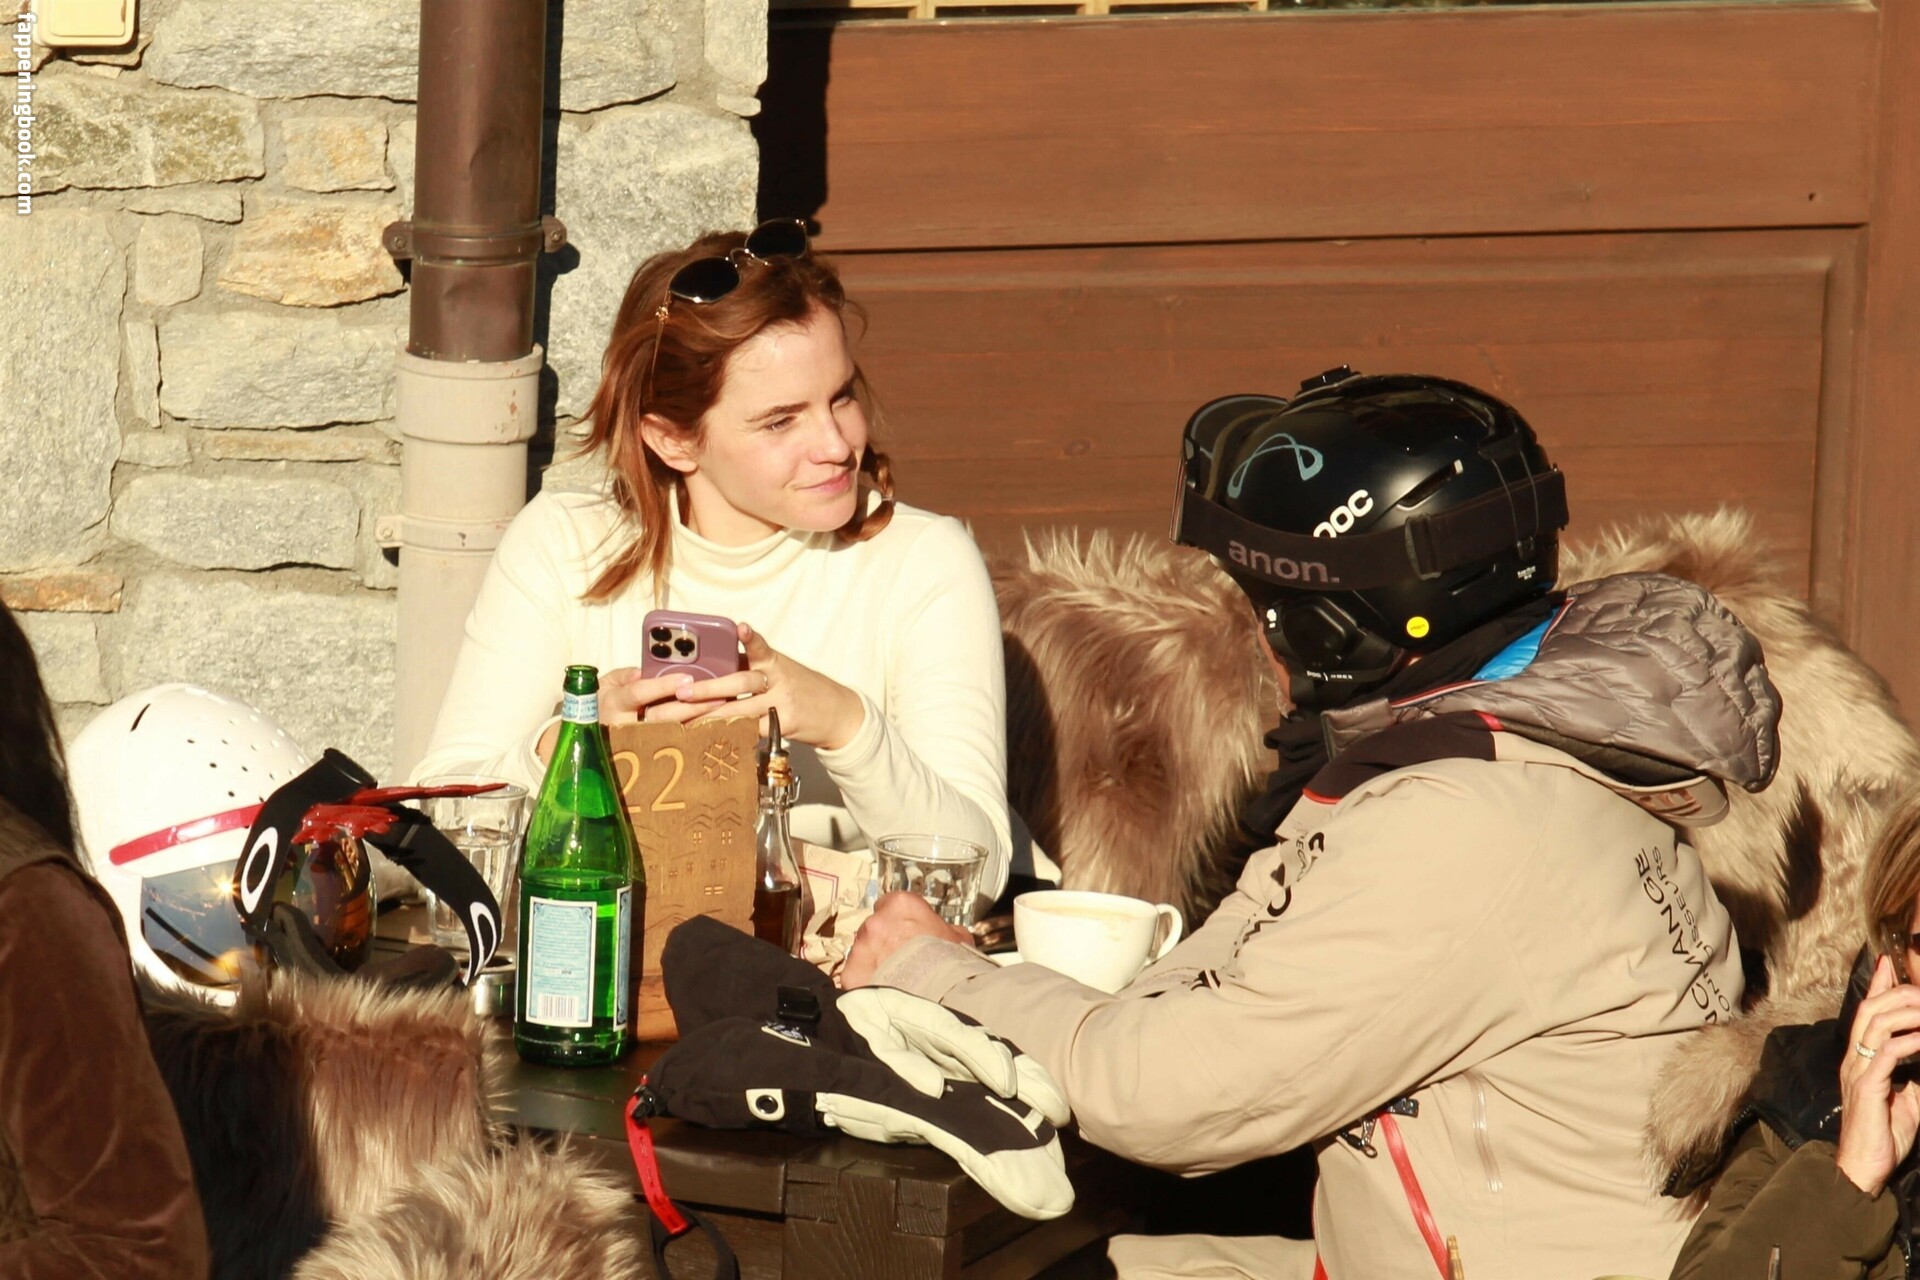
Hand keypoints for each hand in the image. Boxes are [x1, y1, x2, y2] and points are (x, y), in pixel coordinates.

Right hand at [534, 668, 727, 759]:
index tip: (688, 679)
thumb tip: (645, 671)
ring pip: (674, 736)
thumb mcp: (607, 683)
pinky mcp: (649, 759)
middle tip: (722, 696)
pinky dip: (699, 740)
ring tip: (727, 713)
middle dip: (694, 706)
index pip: (639, 693)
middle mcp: (626, 727)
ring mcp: (638, 746)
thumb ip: (627, 676)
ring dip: (702, 723)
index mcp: (613, 703)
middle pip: (663, 717)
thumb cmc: (601, 703)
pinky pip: (677, 749)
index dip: (663, 686)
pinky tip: (720, 731)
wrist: (584, 741)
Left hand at [677, 623, 865, 750]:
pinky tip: (709, 738)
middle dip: (708, 688)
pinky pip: (752, 731)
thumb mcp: (781, 671)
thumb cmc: (802, 689)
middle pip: (741, 683)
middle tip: (682, 692)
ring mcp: (783, 705)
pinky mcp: (785, 727)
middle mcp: (779, 681)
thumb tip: (709, 670)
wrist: (838, 714)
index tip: (741, 628)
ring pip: (742, 710)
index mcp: (775, 662)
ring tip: (684, 721)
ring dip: (709, 716)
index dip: (751, 638)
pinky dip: (729, 733)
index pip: (761, 647)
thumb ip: (751, 667)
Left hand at [841, 890, 973, 988]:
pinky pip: (855, 975)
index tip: (907, 933)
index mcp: (902, 905)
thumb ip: (945, 929)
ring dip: (874, 961)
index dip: (899, 921)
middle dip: (885, 942)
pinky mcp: (853, 973)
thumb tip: (949, 933)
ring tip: (893, 978)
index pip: (891, 904)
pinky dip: (865, 982)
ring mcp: (861, 947)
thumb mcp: (959, 938)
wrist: (939, 994)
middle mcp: (876, 921)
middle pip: (874, 928)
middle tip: (902, 959)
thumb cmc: (951, 964)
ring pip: (862, 951)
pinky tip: (881, 990)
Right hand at [1834, 954, 1919, 1194]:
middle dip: (1899, 992)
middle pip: (1871, 1009)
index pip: (1866, 1011)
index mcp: (1859, 1060)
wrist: (1863, 1168)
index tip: (1892, 962)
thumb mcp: (1908, 1101)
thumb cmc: (1884, 1138)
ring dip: (1907, 1011)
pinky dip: (1911, 1041)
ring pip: (1877, 1024)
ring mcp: (1858, 1071)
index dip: (1878, 985)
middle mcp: (1853, 1059)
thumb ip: (1915, 1078)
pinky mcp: (1868, 1086)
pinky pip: (1889, 1053)